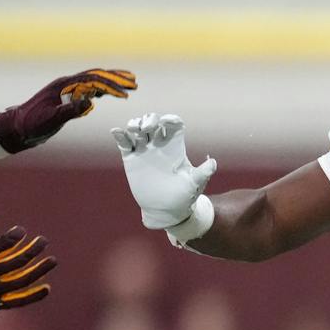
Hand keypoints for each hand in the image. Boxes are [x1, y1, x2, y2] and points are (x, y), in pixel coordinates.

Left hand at [0, 68, 136, 152]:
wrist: (16, 129)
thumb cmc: (31, 125)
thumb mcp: (51, 120)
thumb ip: (70, 110)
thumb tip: (90, 102)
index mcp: (63, 86)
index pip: (92, 80)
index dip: (111, 85)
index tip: (126, 93)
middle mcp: (66, 84)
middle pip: (95, 75)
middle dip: (116, 78)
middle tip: (134, 81)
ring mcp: (66, 90)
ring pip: (93, 81)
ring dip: (111, 82)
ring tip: (129, 84)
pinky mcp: (65, 98)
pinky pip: (87, 89)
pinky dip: (101, 89)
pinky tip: (109, 94)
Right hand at [0, 213, 55, 323]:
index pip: (1, 245)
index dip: (14, 237)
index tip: (21, 231)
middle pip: (17, 261)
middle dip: (33, 250)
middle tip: (44, 241)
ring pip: (23, 280)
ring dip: (40, 270)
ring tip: (53, 261)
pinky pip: (19, 301)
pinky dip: (34, 295)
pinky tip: (47, 288)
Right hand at [112, 113, 217, 229]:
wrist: (166, 211)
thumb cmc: (184, 197)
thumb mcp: (195, 184)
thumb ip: (203, 172)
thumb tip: (213, 163)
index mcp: (175, 146)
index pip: (173, 124)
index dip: (170, 119)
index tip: (166, 121)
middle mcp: (159, 145)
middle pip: (154, 122)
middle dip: (150, 119)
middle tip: (147, 127)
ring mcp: (144, 150)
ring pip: (138, 129)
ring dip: (135, 124)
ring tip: (134, 130)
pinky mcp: (131, 159)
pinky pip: (124, 142)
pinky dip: (120, 135)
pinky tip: (116, 132)